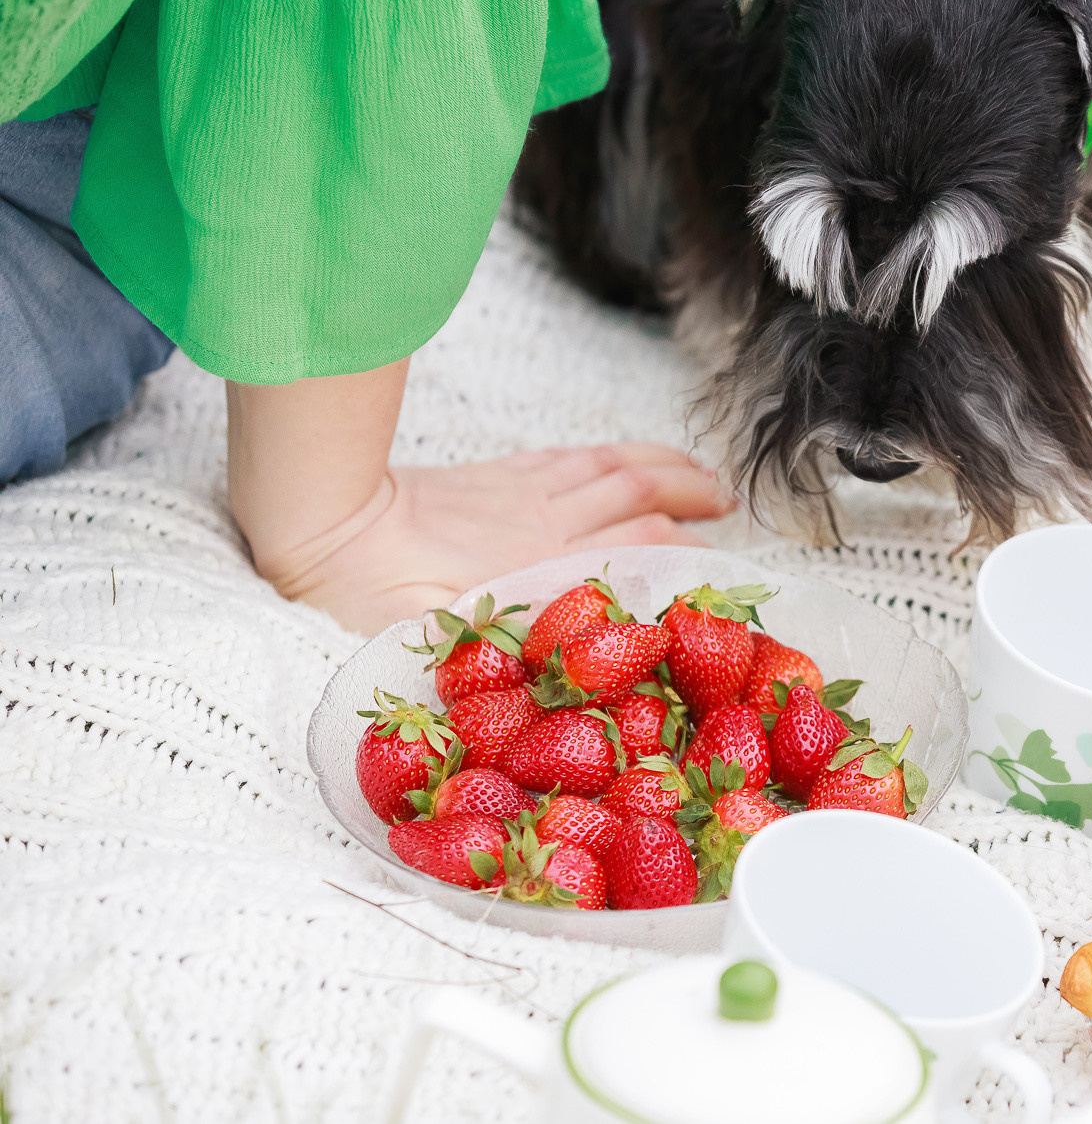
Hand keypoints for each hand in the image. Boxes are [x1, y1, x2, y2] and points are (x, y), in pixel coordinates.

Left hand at [256, 443, 735, 634]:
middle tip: (734, 510)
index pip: (637, 552)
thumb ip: (502, 652)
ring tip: (708, 479)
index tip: (724, 574)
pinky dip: (616, 454)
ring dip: (669, 469)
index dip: (688, 560)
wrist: (321, 523)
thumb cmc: (367, 595)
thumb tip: (558, 674)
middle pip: (641, 497)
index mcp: (538, 567)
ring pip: (615, 468)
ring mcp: (524, 492)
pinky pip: (573, 456)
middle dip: (695, 500)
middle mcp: (545, 522)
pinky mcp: (498, 474)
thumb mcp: (439, 642)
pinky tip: (632, 459)